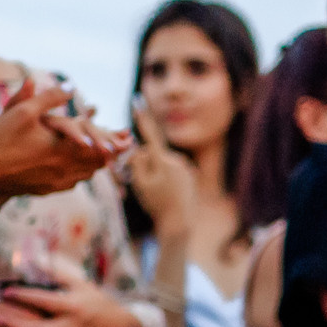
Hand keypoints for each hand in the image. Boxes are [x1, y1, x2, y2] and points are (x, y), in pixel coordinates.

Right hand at [0, 78, 116, 202]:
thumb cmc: (2, 138)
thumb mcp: (24, 111)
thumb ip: (49, 97)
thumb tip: (71, 85)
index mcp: (65, 149)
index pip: (100, 148)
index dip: (116, 141)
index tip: (129, 137)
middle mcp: (67, 169)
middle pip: (99, 162)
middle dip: (113, 151)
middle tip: (125, 145)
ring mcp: (59, 182)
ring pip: (89, 173)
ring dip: (100, 163)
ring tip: (110, 155)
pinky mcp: (50, 189)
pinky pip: (75, 181)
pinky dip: (84, 171)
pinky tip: (85, 167)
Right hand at [123, 101, 197, 237]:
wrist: (179, 224)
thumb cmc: (156, 204)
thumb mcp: (140, 183)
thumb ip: (136, 161)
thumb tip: (137, 147)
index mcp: (164, 160)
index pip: (150, 135)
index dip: (142, 119)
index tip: (137, 102)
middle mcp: (177, 160)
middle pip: (153, 153)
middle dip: (144, 162)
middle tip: (140, 184)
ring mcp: (185, 167)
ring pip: (162, 163)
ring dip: (155, 171)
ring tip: (156, 193)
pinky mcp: (190, 175)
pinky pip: (171, 171)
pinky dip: (165, 178)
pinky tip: (167, 193)